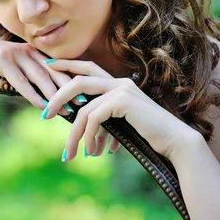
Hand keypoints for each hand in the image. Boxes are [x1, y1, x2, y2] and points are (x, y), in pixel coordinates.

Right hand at [0, 26, 83, 115]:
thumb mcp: (9, 67)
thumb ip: (25, 76)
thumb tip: (40, 96)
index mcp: (32, 52)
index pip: (57, 68)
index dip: (71, 82)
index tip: (85, 96)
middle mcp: (28, 51)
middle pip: (53, 72)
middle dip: (70, 90)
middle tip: (83, 105)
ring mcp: (16, 54)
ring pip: (40, 77)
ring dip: (55, 96)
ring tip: (67, 110)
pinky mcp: (2, 60)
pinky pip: (21, 81)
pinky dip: (33, 95)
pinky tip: (42, 107)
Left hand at [42, 58, 199, 161]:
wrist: (174, 141)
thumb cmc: (149, 135)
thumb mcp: (121, 125)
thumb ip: (103, 120)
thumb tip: (82, 129)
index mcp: (118, 84)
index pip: (88, 68)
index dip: (67, 65)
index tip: (47, 67)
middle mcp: (119, 82)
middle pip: (78, 81)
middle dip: (58, 97)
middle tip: (45, 115)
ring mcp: (121, 90)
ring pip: (83, 109)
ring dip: (74, 134)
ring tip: (70, 154)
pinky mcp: (123, 101)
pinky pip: (94, 118)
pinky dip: (89, 137)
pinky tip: (92, 151)